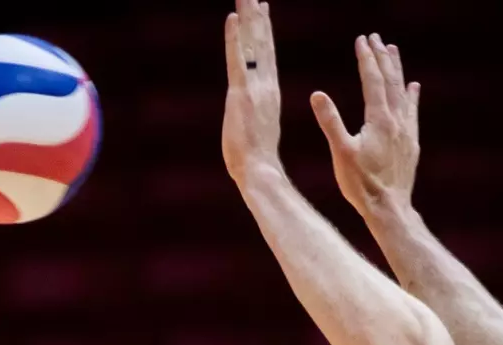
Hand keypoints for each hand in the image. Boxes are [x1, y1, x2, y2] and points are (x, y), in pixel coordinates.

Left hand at [221, 0, 281, 185]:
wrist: (259, 169)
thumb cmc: (256, 158)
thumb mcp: (256, 127)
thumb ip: (253, 112)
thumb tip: (247, 111)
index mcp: (270, 91)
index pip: (266, 53)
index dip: (264, 29)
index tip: (262, 8)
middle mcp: (265, 84)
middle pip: (261, 42)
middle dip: (257, 16)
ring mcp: (254, 87)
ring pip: (251, 45)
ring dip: (248, 18)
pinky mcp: (240, 94)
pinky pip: (237, 59)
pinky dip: (234, 38)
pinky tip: (232, 18)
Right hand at [309, 33, 419, 218]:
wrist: (389, 208)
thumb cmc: (361, 184)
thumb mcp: (340, 152)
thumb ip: (330, 121)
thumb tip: (317, 94)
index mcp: (379, 119)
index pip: (372, 80)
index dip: (366, 59)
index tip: (361, 40)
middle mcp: (396, 120)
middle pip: (390, 80)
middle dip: (382, 57)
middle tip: (376, 38)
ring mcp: (406, 130)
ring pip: (403, 92)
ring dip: (397, 70)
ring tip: (394, 51)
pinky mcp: (411, 143)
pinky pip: (413, 110)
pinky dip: (412, 95)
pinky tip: (414, 87)